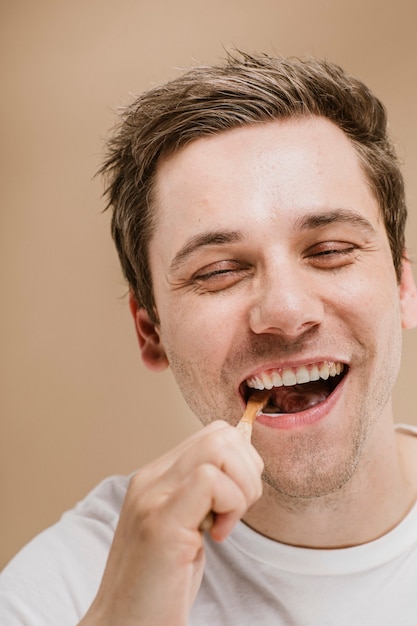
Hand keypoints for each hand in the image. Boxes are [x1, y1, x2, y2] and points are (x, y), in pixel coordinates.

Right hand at [79, 420, 263, 625]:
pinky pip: (211, 481)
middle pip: (221, 434)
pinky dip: (230, 506)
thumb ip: (202, 493)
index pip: (215, 433)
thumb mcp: (185, 526)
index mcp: (156, 477)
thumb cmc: (159, 584)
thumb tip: (243, 462)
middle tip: (234, 512)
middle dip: (248, 471)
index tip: (235, 502)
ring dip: (241, 489)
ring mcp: (152, 496)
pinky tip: (216, 537)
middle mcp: (151, 479)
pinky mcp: (161, 522)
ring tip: (223, 524)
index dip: (242, 462)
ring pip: (220, 448)